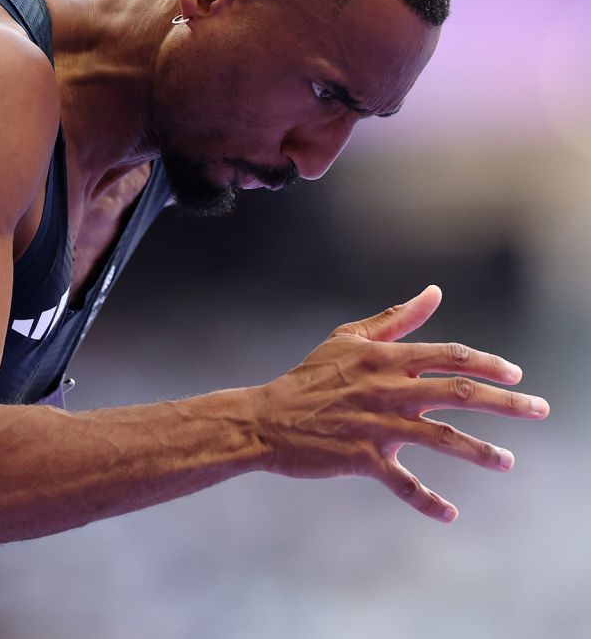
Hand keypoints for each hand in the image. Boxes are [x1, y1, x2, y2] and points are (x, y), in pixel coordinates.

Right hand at [256, 285, 548, 521]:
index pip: (449, 356)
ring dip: (482, 453)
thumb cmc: (308, 377)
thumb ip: (395, 319)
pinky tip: (450, 514)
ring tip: (508, 463)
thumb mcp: (347, 339)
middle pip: (460, 394)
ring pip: (444, 440)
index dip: (487, 363)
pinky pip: (404, 484)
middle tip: (540, 410)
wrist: (265, 419)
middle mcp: (388, 391)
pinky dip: (428, 501)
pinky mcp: (363, 460)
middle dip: (507, 403)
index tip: (516, 374)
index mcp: (385, 359)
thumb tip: (433, 292)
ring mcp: (377, 427)